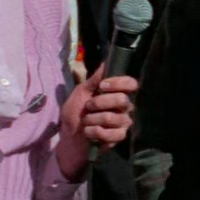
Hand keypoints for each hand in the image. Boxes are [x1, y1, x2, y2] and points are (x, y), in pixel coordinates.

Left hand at [56, 63, 138, 179]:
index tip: (102, 86)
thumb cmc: (75, 113)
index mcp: (117, 93)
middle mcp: (124, 107)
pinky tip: (88, 133)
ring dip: (92, 119)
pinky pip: (111, 133)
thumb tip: (106, 62)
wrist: (68, 137)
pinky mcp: (119, 137)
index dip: (118, 83)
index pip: (131, 84)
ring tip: (85, 122)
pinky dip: (94, 132)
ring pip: (112, 117)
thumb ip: (94, 80)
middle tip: (88, 106)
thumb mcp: (81, 93)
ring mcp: (123, 123)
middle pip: (122, 100)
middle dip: (100, 102)